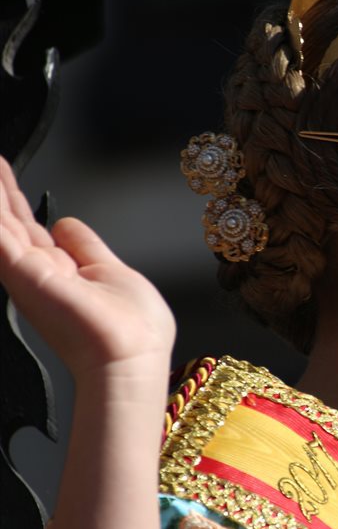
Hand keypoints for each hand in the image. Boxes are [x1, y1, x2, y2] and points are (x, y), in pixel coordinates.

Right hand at [0, 157, 175, 383]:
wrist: (130, 358)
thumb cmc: (133, 329)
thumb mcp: (111, 272)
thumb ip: (87, 248)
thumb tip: (66, 223)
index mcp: (61, 270)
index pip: (29, 226)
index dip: (13, 197)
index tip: (1, 170)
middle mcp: (38, 271)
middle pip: (8, 219)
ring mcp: (28, 272)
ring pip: (0, 223)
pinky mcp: (24, 273)